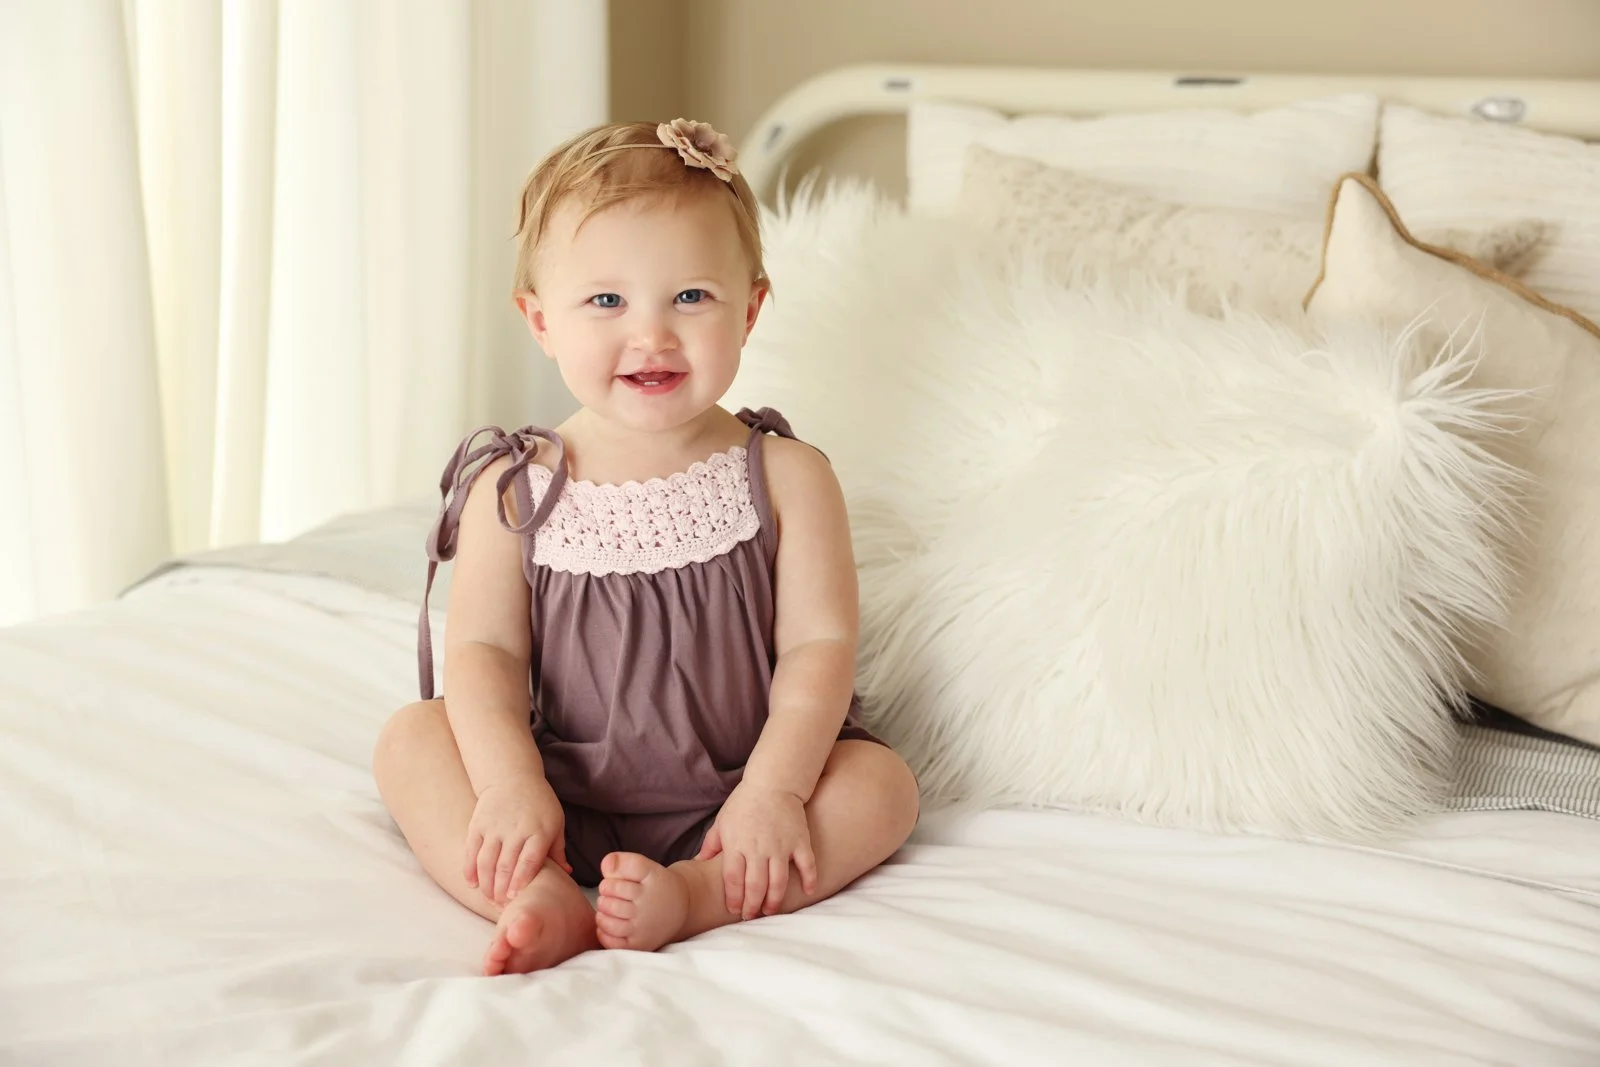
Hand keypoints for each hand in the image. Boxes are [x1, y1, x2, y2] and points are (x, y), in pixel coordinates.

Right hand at [463, 775, 569, 905]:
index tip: (515, 899)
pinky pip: (471, 850)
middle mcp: (515, 829)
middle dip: (501, 889)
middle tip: (500, 905)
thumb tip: (567, 874)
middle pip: (505, 865)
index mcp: (538, 830)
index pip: (529, 861)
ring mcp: (494, 827)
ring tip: (489, 898)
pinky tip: (472, 884)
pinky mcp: (478, 824)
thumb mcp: (555, 821)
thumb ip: (558, 849)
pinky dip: (470, 869)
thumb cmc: (539, 803)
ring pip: (486, 861)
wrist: (512, 776)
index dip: (520, 881)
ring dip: (486, 883)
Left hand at [696, 781, 817, 919]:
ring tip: (770, 911)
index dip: (734, 899)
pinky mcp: (799, 841)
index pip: (734, 880)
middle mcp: (758, 848)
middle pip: (755, 886)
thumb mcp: (722, 821)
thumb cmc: (744, 802)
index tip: (734, 910)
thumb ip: (711, 844)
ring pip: (778, 882)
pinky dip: (808, 880)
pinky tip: (807, 892)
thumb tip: (698, 862)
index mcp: (737, 845)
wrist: (773, 782)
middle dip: (752, 906)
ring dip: (774, 901)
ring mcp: (781, 846)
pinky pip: (806, 865)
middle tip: (751, 916)